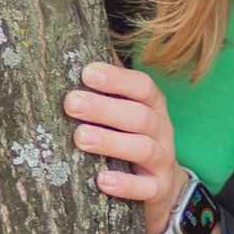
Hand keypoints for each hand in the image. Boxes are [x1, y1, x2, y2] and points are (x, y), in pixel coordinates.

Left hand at [64, 61, 183, 233]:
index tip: (86, 73)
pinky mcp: (158, 190)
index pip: (141, 86)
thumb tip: (78, 44)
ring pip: (143, 148)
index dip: (116, 78)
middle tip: (71, 103)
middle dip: (105, 108)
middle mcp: (161, 130)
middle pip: (139, 116)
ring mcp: (162, 160)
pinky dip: (125, 185)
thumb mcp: (125, 110)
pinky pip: (146, 188)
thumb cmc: (131, 138)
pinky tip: (101, 180)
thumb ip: (109, 86)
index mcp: (152, 105)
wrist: (162, 186)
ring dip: (112, 142)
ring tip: (81, 138)